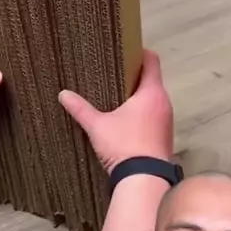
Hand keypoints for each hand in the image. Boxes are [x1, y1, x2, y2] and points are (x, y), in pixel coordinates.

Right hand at [59, 50, 172, 172]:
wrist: (144, 180)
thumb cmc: (123, 146)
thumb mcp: (97, 126)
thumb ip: (80, 109)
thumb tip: (63, 94)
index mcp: (151, 93)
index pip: (152, 61)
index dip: (140, 52)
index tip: (127, 50)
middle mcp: (164, 103)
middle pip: (152, 80)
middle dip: (136, 76)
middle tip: (115, 73)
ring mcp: (167, 120)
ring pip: (154, 99)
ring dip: (140, 96)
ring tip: (119, 96)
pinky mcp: (166, 136)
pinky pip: (156, 115)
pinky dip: (144, 112)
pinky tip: (128, 119)